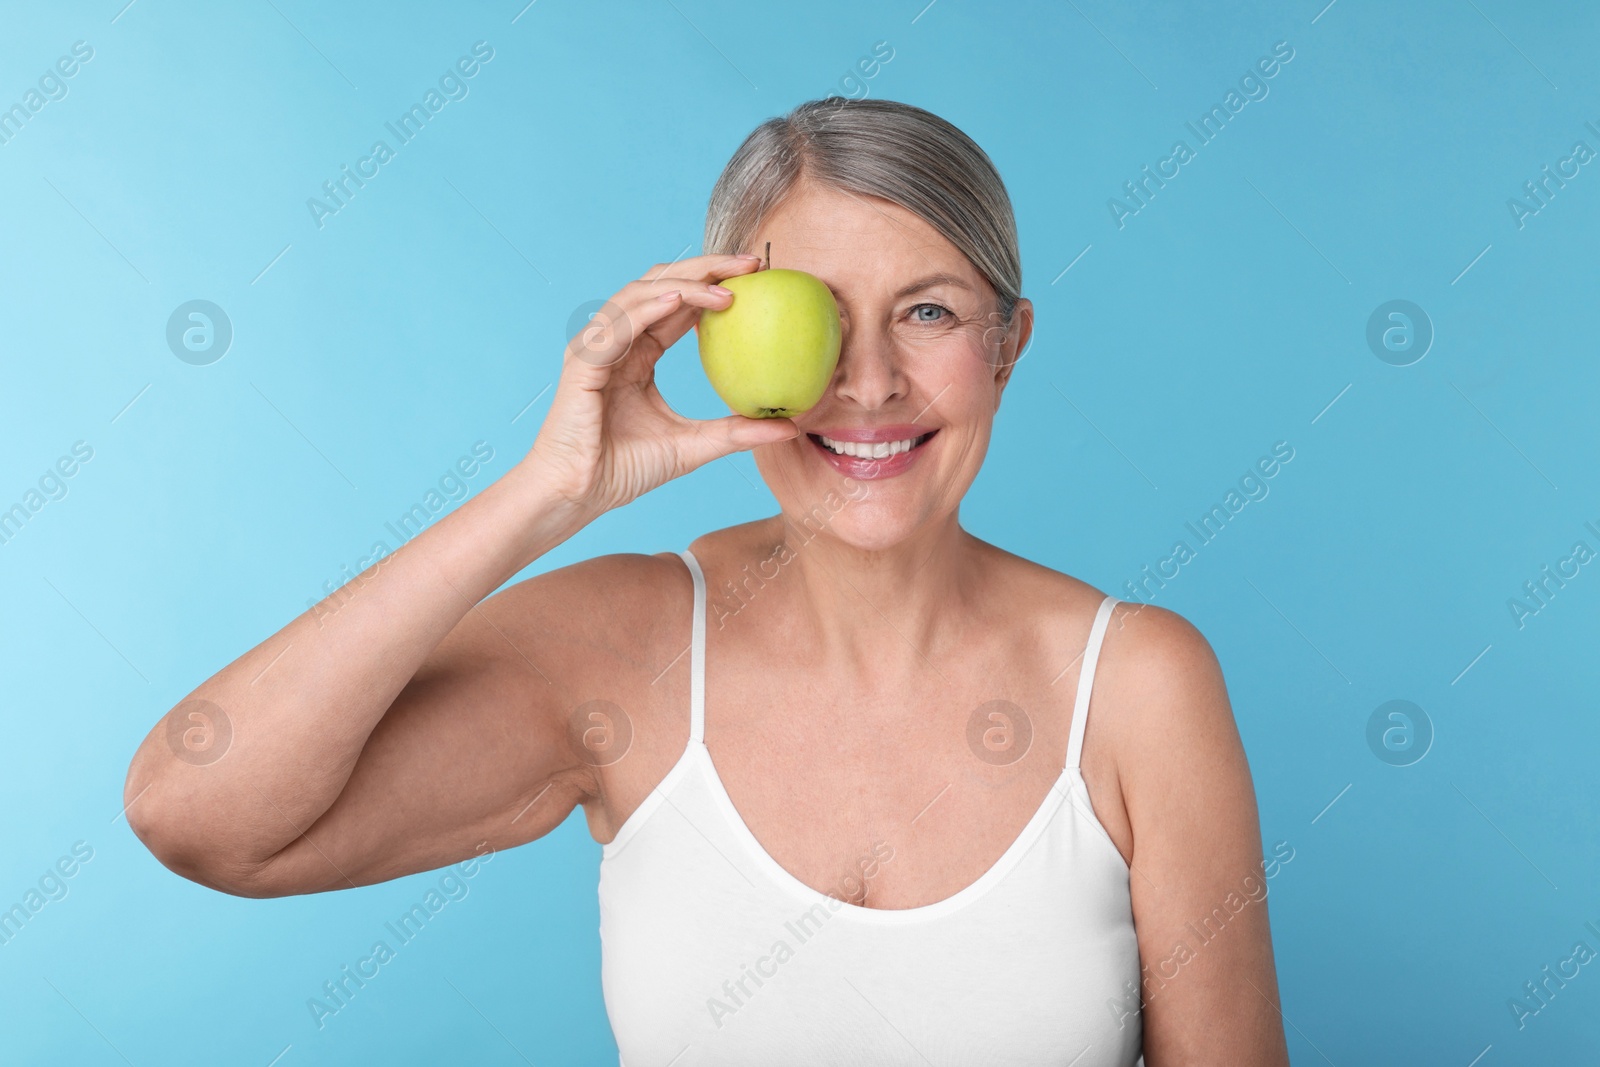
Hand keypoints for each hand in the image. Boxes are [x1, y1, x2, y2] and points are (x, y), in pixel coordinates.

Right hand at [523, 254, 799, 517]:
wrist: (578, 495)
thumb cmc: (623, 471)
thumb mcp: (694, 447)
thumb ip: (736, 432)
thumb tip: (790, 426)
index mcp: (638, 354)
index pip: (677, 304)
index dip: (714, 285)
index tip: (757, 278)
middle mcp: (617, 341)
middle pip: (661, 284)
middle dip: (706, 268)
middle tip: (751, 265)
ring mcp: (597, 347)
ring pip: (640, 294)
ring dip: (684, 283)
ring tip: (726, 286)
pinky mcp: (584, 361)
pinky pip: (619, 324)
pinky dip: (648, 307)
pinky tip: (680, 298)